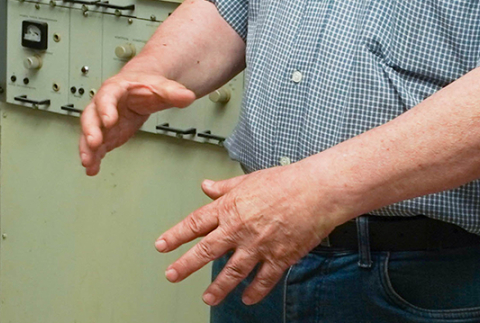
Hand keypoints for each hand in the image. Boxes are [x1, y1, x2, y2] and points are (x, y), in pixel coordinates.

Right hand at [78, 71, 195, 174]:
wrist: (139, 90)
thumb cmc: (145, 86)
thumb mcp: (161, 86)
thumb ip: (173, 92)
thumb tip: (187, 96)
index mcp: (116, 89)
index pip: (107, 96)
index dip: (106, 108)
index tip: (109, 120)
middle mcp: (103, 104)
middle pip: (91, 116)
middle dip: (90, 130)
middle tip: (94, 143)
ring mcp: (102, 121)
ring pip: (89, 133)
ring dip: (87, 148)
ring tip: (88, 162)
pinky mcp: (105, 135)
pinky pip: (95, 147)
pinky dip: (93, 158)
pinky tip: (92, 169)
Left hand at [155, 166, 340, 306]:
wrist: (317, 191)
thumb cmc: (285, 181)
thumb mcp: (247, 180)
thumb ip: (224, 188)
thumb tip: (206, 186)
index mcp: (229, 207)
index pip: (194, 224)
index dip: (175, 236)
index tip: (162, 246)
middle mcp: (239, 228)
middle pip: (206, 251)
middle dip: (186, 265)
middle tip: (172, 275)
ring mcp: (258, 245)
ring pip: (232, 272)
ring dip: (218, 288)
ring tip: (207, 298)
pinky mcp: (279, 257)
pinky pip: (263, 280)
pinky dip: (254, 292)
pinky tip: (247, 298)